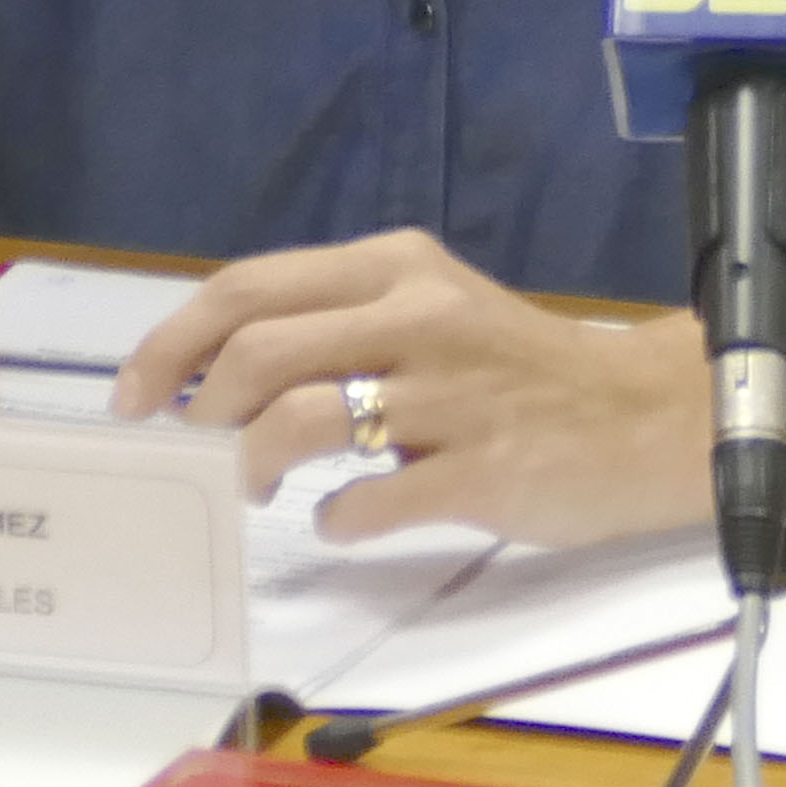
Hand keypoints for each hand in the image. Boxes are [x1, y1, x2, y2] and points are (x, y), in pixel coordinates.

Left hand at [109, 230, 707, 552]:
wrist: (648, 419)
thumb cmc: (522, 373)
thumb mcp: (433, 314)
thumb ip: (339, 327)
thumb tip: (212, 376)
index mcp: (400, 268)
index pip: (250, 286)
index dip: (171, 343)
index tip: (137, 397)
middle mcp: (422, 317)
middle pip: (259, 350)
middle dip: (204, 409)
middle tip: (206, 446)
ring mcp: (452, 395)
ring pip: (300, 419)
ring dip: (254, 463)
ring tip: (263, 485)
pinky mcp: (482, 469)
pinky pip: (368, 500)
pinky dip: (336, 517)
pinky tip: (345, 517)